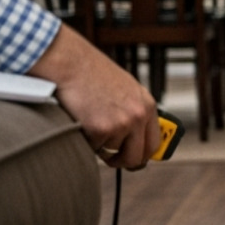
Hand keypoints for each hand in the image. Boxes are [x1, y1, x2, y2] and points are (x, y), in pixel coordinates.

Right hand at [29, 25, 160, 169]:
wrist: (69, 62)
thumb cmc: (91, 73)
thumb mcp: (125, 89)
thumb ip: (133, 112)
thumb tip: (135, 138)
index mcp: (147, 105)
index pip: (154, 144)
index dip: (142, 156)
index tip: (134, 160)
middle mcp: (138, 115)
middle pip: (137, 158)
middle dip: (122, 162)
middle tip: (111, 159)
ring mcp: (121, 124)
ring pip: (111, 153)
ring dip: (99, 145)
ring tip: (90, 121)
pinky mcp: (100, 129)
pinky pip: (92, 148)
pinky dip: (84, 139)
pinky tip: (81, 119)